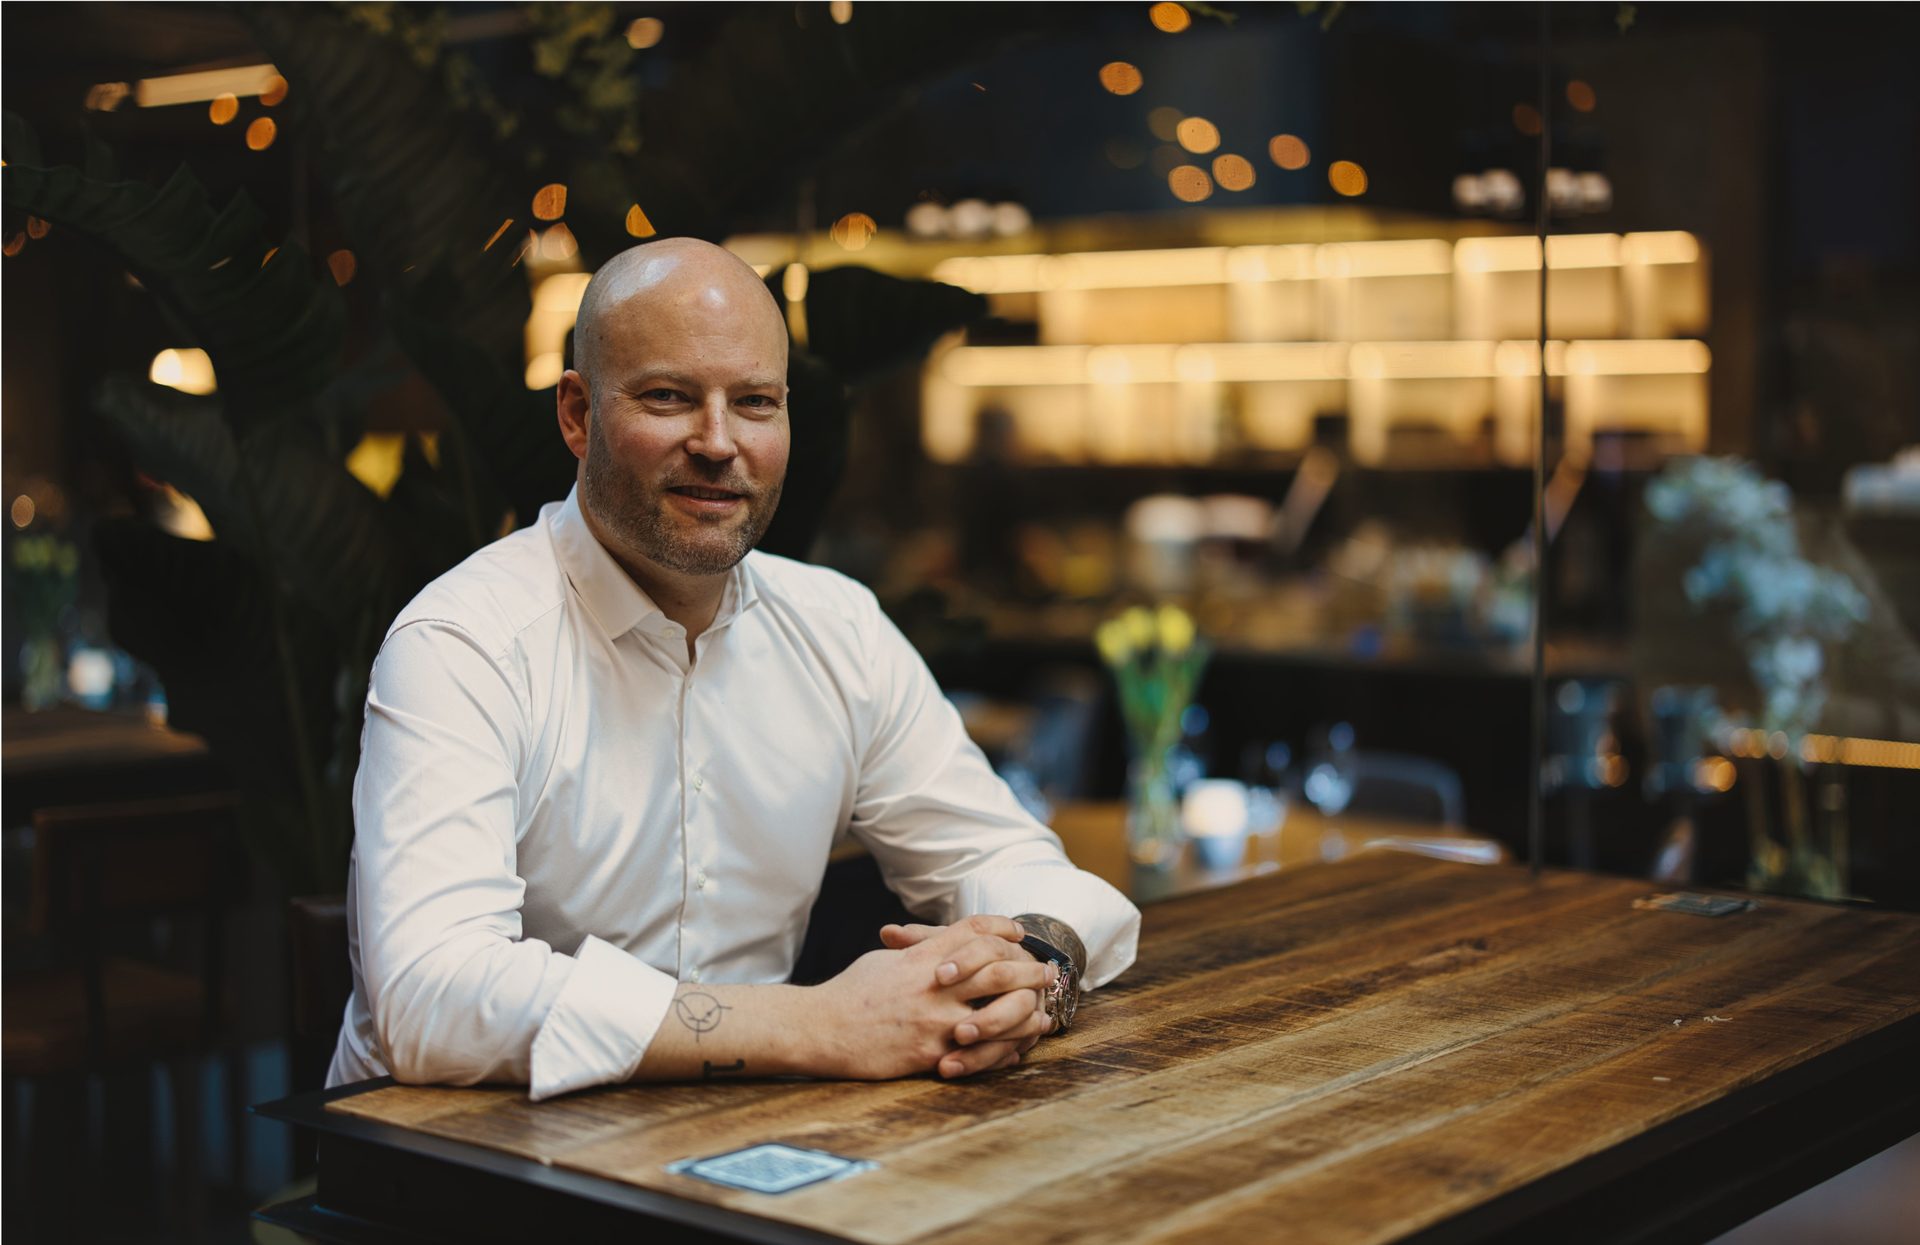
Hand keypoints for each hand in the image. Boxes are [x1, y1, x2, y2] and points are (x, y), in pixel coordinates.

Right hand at [809, 917, 1049, 1079]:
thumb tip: (937, 944)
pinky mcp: (931, 1054)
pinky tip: (1015, 1050)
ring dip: (1025, 1012)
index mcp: (922, 956)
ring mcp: (934, 1021)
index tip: (1019, 933)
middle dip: (1027, 970)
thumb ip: (915, 950)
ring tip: (1041, 1013)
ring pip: (997, 1013)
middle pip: (996, 969)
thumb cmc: (849, 992)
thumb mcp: (884, 958)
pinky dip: (1002, 1050)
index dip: (1001, 928)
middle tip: (1047, 973)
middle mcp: (934, 985)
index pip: (973, 931)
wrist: (821, 1030)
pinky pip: (978, 1053)